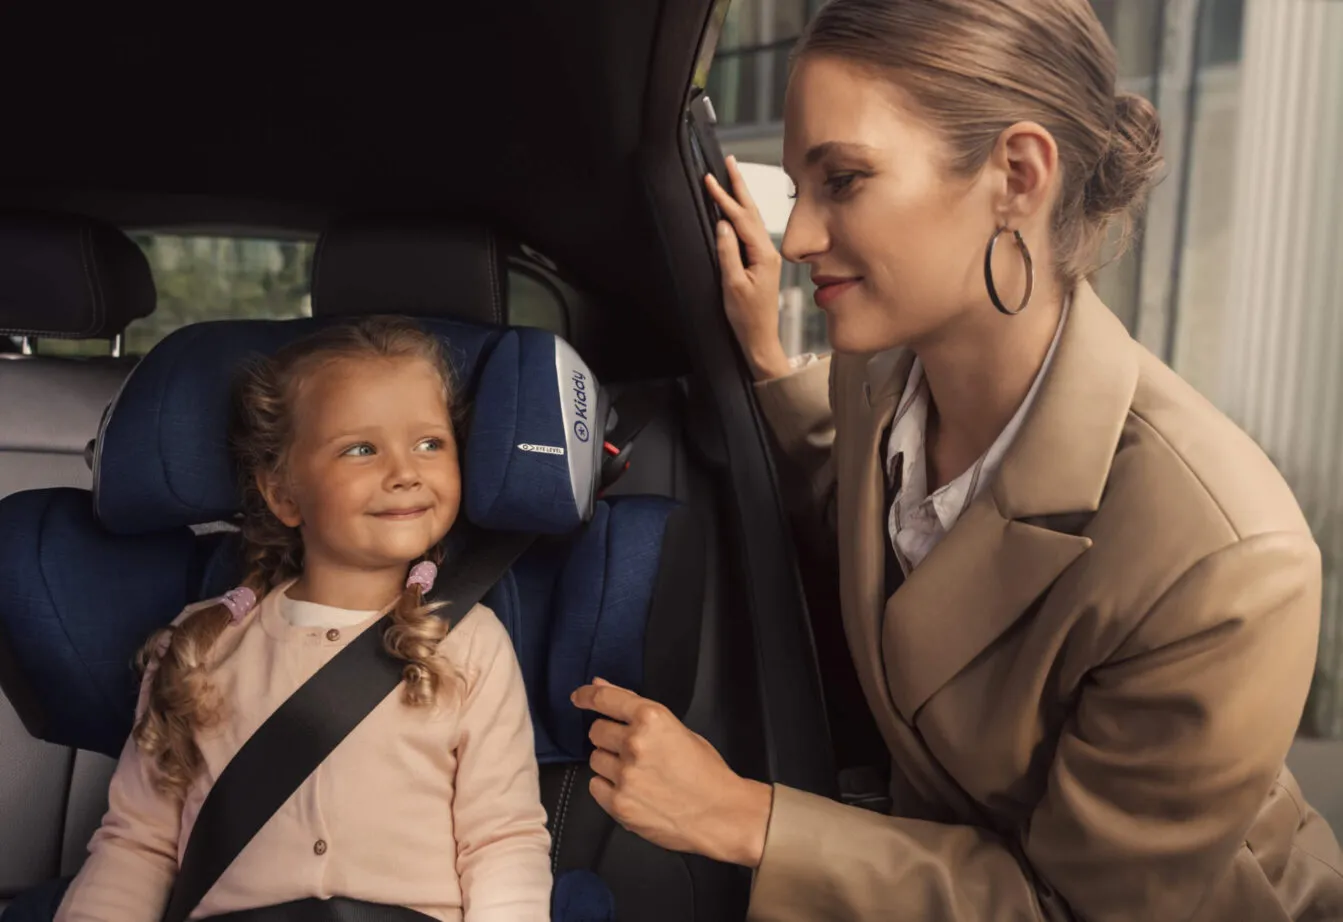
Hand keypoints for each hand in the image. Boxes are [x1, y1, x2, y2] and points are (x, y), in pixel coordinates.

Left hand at [570, 678, 772, 866]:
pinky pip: (596, 786)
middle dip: (609, 738)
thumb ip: (638, 709)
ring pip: (595, 759)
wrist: (722, 815)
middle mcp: (635, 743)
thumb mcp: (678, 730)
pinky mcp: (620, 803)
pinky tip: (632, 791)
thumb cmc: (706, 773)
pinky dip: (608, 788)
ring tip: (638, 774)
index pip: (606, 698)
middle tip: (631, 750)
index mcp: (653, 719)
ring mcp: (626, 775)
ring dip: (610, 764)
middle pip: (596, 731)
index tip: (579, 696)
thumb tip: (603, 686)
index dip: (587, 695)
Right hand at [705, 156, 790, 381]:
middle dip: (739, 186)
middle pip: (751, 212)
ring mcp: (765, 256)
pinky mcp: (760, 262)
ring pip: (751, 220)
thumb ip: (728, 253)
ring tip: (731, 176)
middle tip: (729, 161)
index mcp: (763, 255)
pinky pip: (749, 231)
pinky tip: (734, 208)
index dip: (725, 198)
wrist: (760, 339)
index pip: (741, 219)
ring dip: (740, 197)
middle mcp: (768, 251)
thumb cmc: (746, 317)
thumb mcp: (732, 285)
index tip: (710, 179)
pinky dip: (740, 215)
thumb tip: (722, 224)